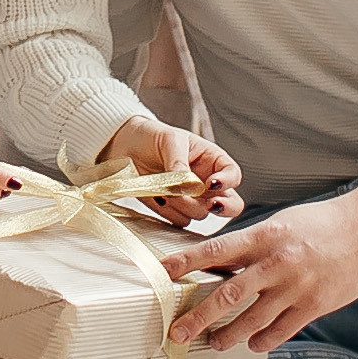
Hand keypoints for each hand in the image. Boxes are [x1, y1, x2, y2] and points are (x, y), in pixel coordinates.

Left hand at [96, 114, 241, 227]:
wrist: (125, 147)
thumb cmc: (152, 137)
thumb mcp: (169, 140)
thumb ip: (180, 163)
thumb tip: (188, 185)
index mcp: (212, 161)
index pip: (232, 174)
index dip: (227, 181)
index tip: (211, 183)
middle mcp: (206, 183)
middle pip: (231, 204)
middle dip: (223, 207)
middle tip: (209, 204)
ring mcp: (192, 200)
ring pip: (201, 214)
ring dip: (184, 206)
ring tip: (165, 189)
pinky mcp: (174, 211)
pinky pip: (180, 221)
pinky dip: (169, 212)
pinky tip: (158, 197)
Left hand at [160, 172, 357, 351]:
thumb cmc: (320, 224)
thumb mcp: (280, 224)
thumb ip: (252, 247)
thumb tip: (220, 267)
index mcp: (264, 236)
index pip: (215, 250)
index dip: (186, 262)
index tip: (162, 273)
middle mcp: (276, 262)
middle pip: (227, 294)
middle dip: (198, 317)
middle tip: (177, 333)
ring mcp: (295, 287)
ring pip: (251, 320)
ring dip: (228, 335)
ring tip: (214, 343)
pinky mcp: (313, 306)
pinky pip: (280, 331)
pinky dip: (262, 341)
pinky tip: (252, 344)